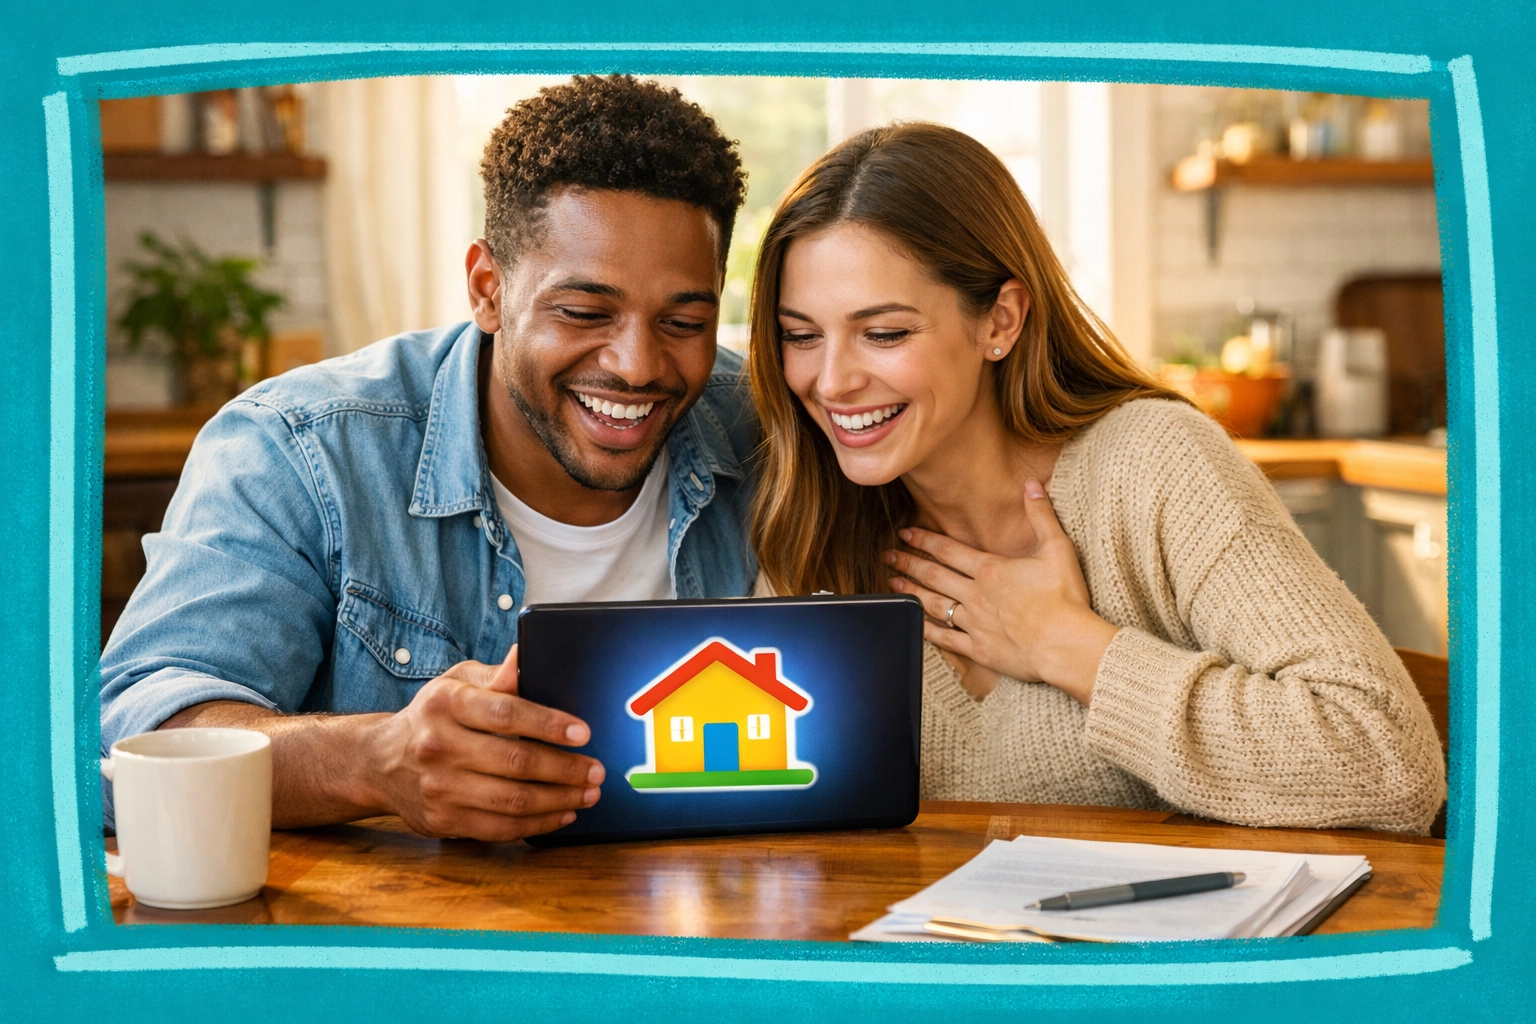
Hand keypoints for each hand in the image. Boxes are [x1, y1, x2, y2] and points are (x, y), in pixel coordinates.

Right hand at [360, 643, 604, 840]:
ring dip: (560, 800)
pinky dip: (538, 823)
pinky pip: (500, 828)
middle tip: (597, 770)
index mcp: (446, 704)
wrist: (380, 761)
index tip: (583, 732)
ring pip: (513, 801)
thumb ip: (496, 675)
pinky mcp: (443, 821)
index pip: (505, 713)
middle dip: (565, 769)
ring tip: (588, 793)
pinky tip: (562, 813)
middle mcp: (439, 746)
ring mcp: (439, 788)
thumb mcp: (456, 683)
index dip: (548, 724)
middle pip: (515, 762)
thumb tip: (526, 653)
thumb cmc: (433, 716)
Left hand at [883, 479, 1118, 704]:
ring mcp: (974, 623)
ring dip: (911, 592)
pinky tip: (913, 623)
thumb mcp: (1057, 549)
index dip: (924, 540)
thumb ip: (1041, 515)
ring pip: (934, 604)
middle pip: (934, 575)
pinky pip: (945, 639)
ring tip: (893, 584)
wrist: (1067, 645)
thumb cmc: (1065, 598)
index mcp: (990, 570)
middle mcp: (975, 595)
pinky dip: (926, 630)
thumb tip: (1032, 484)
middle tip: (888, 556)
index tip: (906, 534)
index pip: (948, 550)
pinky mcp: (978, 649)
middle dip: (908, 563)